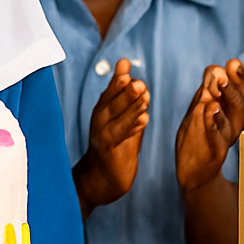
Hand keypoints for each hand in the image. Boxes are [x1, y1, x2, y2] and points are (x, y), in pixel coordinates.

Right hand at [73, 59, 148, 211]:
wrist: (100, 180)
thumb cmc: (114, 149)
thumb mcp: (123, 123)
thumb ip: (130, 104)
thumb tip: (140, 83)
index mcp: (103, 110)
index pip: (110, 91)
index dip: (117, 77)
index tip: (124, 63)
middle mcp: (100, 120)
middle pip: (111, 101)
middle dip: (123, 89)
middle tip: (137, 81)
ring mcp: (102, 135)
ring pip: (116, 117)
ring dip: (130, 105)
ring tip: (143, 94)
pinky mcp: (108, 151)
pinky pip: (120, 136)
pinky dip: (131, 127)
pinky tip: (143, 119)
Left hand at [175, 59, 243, 191]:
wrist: (193, 172)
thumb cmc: (199, 137)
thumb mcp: (201, 110)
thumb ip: (208, 91)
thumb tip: (215, 67)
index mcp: (232, 116)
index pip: (243, 95)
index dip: (241, 79)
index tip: (234, 62)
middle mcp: (233, 127)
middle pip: (242, 105)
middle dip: (236, 85)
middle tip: (227, 68)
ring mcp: (224, 140)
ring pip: (232, 120)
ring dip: (227, 99)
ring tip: (220, 82)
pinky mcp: (213, 152)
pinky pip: (215, 137)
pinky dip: (213, 122)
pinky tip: (210, 108)